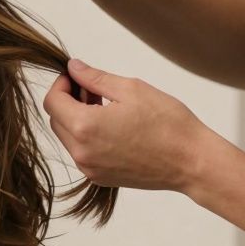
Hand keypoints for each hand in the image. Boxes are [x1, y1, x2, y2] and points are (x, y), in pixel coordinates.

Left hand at [42, 59, 218, 192]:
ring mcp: (89, 168)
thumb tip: (73, 67)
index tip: (76, 77)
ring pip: (67, 137)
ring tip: (106, 108)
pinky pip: (81, 152)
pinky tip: (112, 128)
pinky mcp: (99, 178)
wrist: (192, 162)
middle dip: (68, 101)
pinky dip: (87, 137)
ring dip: (77, 119)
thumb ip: (94, 78)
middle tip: (94, 91)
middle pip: (56, 120)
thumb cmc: (168, 123)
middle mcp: (81, 152)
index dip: (61, 85)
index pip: (52, 102)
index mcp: (85, 127)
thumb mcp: (130, 89)